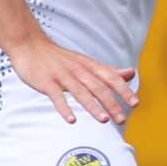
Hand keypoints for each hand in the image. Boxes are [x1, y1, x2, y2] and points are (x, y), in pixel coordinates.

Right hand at [7, 35, 138, 124]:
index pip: (110, 78)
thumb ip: (108, 71)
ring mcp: (62, 76)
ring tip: (103, 120)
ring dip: (93, 106)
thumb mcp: (86, 62)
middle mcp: (78, 70)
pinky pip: (56, 96)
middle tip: (122, 119)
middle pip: (98, 87)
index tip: (135, 103)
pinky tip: (71, 119)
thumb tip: (131, 73)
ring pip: (80, 92)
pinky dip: (64, 107)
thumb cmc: (60, 58)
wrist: (31, 45)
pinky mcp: (47, 82)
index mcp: (89, 66)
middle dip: (111, 103)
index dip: (123, 90)